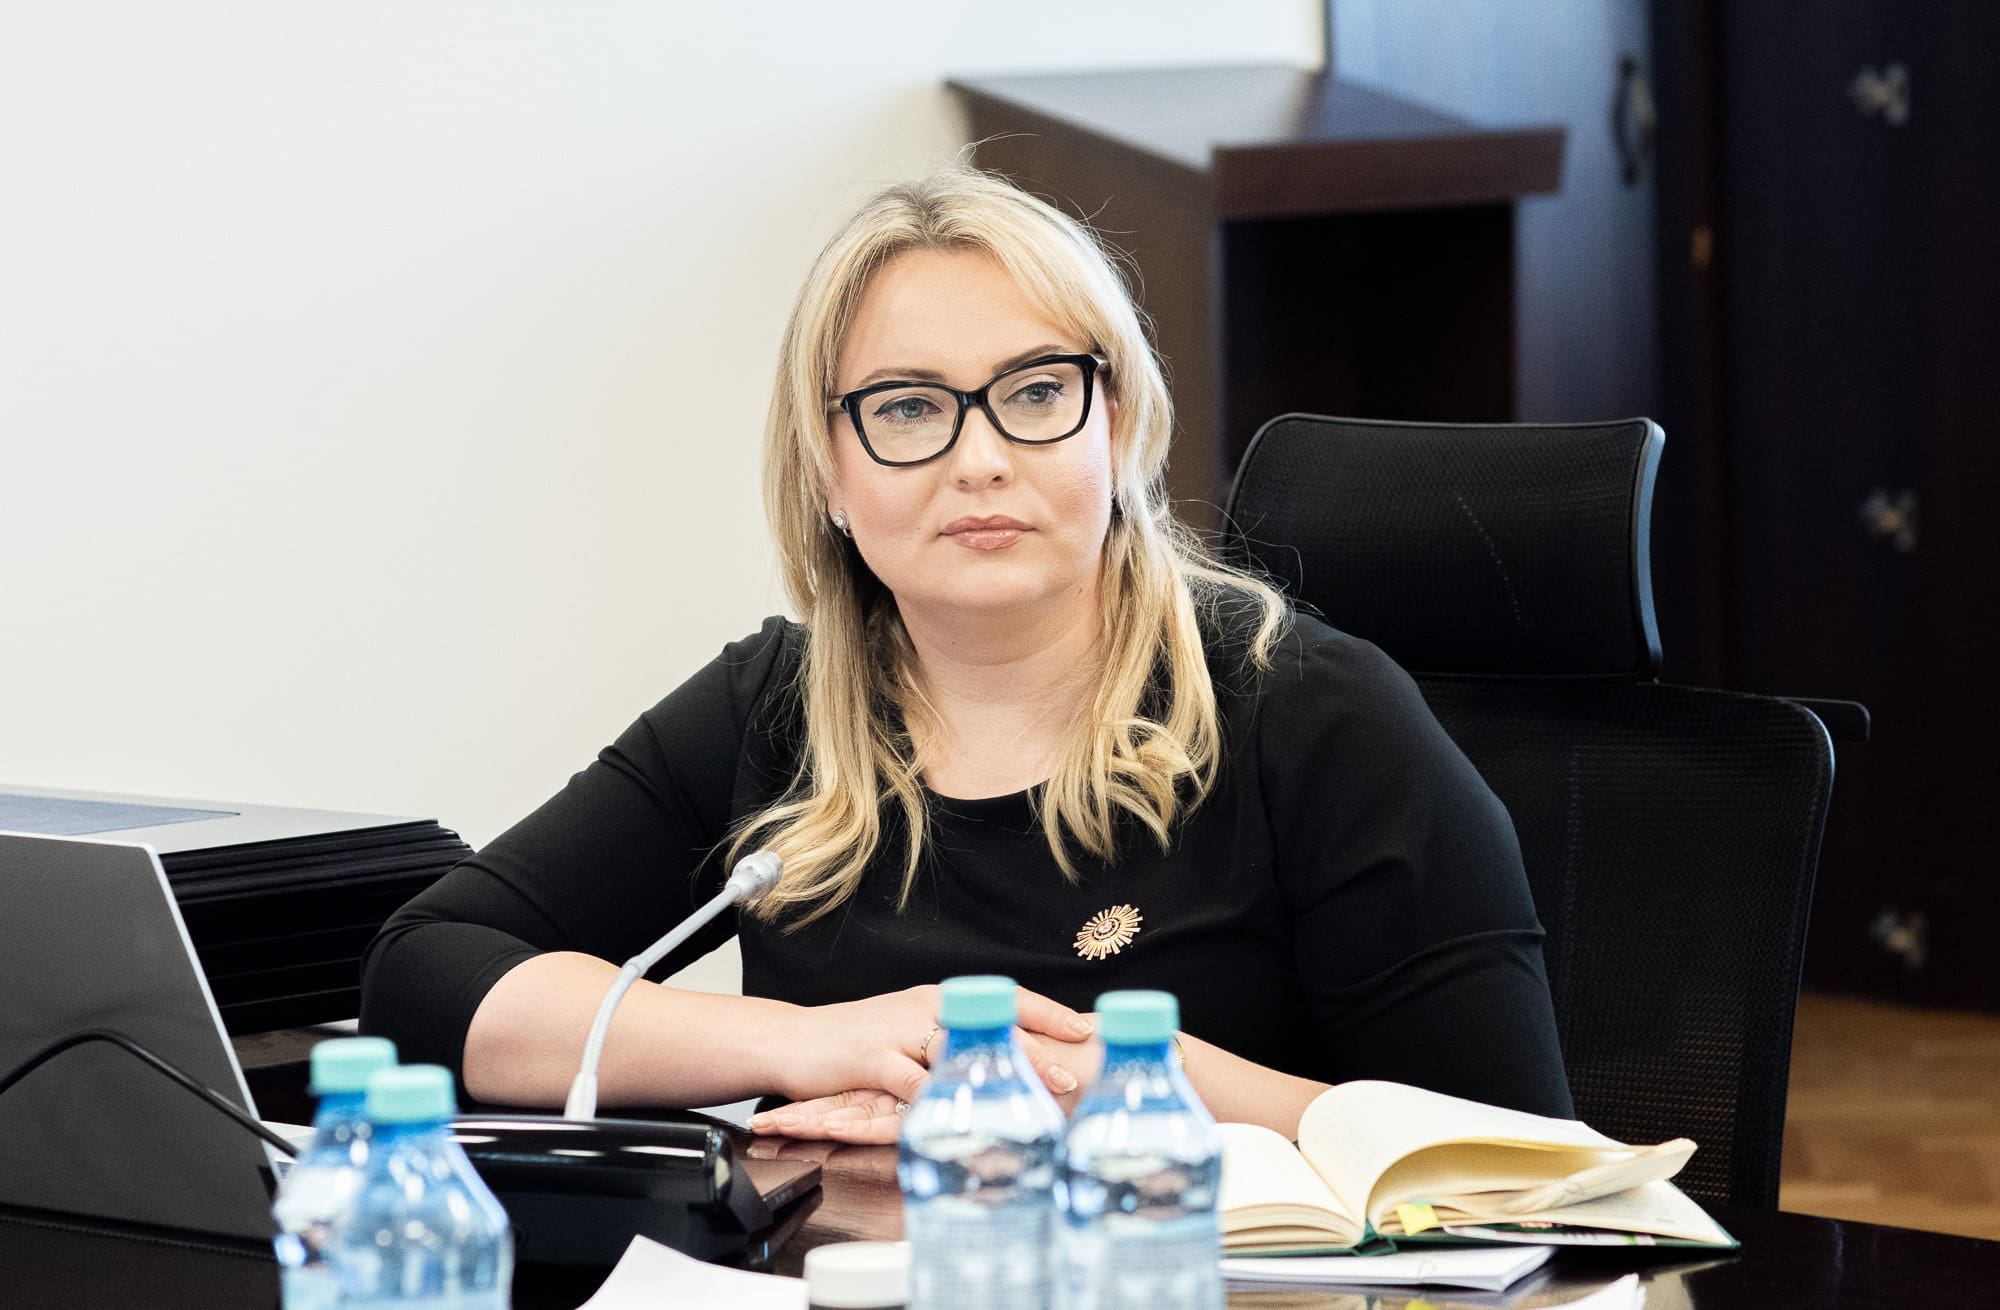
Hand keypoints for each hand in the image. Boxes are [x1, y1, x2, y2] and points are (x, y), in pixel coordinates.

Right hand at [750, 987, 1095, 1137]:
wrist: (796, 1041)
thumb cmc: (860, 1042)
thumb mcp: (913, 1033)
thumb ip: (953, 1041)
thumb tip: (1008, 1058)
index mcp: (941, 998)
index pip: (1005, 998)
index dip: (1047, 1014)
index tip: (1085, 1029)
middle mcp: (925, 1007)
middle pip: (989, 1022)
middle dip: (1033, 1050)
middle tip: (1070, 1075)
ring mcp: (898, 1031)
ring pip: (957, 1048)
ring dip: (993, 1073)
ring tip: (1025, 1097)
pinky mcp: (871, 1058)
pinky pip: (909, 1081)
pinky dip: (934, 1098)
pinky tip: (956, 1113)